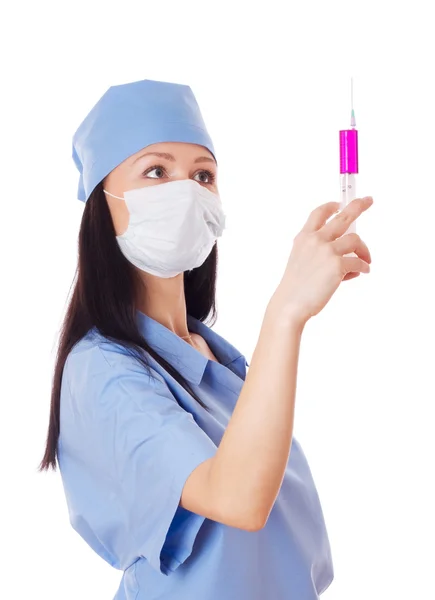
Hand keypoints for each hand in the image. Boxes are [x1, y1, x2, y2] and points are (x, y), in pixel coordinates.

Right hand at [271, 196, 372, 324]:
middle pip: (343, 216)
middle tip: (368, 200)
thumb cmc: (296, 287)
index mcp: (304, 238)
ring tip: (367, 260)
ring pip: (355, 240)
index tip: (339, 203)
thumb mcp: (299, 260)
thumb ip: (316, 250)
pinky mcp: (338, 265)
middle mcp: (315, 240)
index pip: (319, 213)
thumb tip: (346, 253)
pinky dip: (363, 267)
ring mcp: (327, 251)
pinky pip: (359, 262)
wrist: (290, 304)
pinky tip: (363, 272)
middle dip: (358, 205)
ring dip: (364, 250)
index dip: (331, 206)